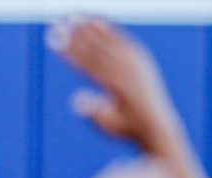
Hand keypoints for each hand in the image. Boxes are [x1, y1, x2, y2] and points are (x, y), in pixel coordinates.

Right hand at [47, 16, 185, 156]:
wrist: (158, 126)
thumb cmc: (127, 128)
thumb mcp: (108, 126)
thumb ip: (93, 113)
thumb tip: (77, 100)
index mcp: (118, 88)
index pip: (89, 65)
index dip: (70, 51)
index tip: (54, 40)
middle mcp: (128, 72)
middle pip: (97, 49)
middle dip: (75, 36)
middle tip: (56, 25)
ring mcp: (136, 63)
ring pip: (109, 40)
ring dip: (90, 27)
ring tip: (71, 16)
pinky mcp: (141, 58)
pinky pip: (122, 39)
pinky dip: (109, 28)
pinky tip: (95, 19)